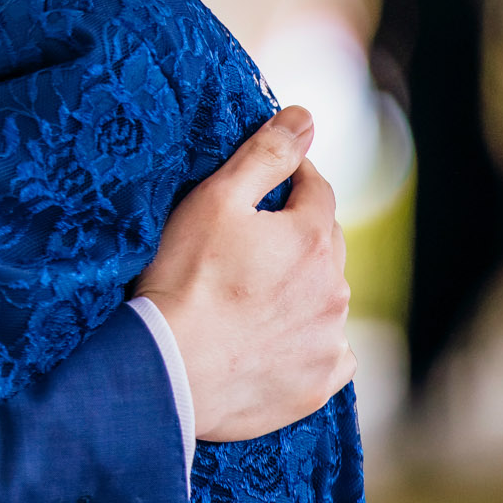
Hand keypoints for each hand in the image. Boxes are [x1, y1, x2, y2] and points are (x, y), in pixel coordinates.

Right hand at [130, 105, 353, 441]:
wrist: (167, 370)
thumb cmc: (184, 278)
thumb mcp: (216, 199)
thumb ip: (266, 154)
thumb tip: (306, 118)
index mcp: (313, 239)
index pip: (316, 189)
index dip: (290, 178)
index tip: (260, 186)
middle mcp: (334, 289)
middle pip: (325, 243)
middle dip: (297, 233)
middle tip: (249, 240)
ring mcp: (328, 341)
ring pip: (326, 297)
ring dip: (303, 287)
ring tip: (253, 293)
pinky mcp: (317, 385)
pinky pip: (328, 352)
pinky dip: (308, 340)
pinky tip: (271, 339)